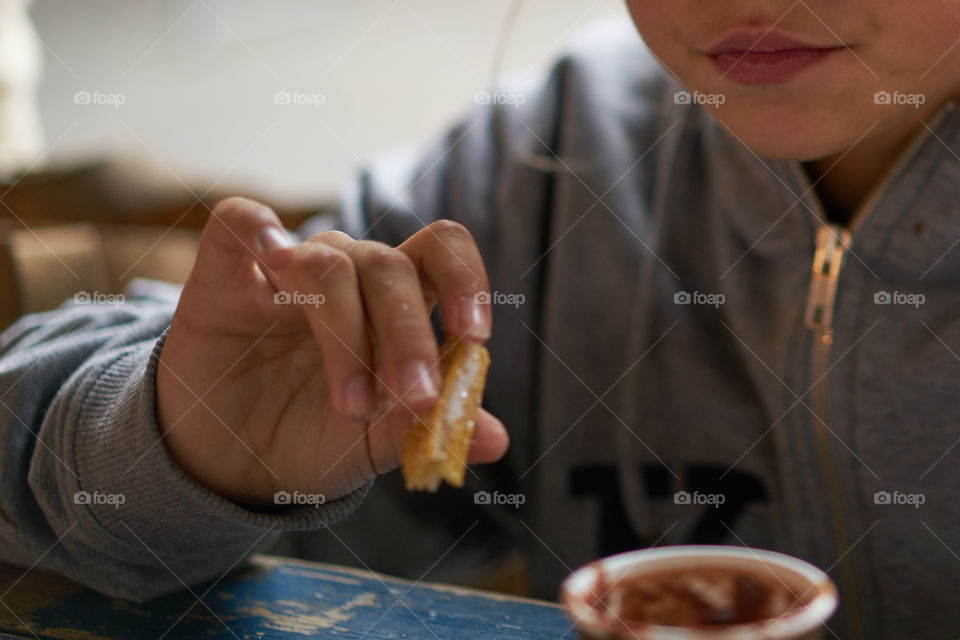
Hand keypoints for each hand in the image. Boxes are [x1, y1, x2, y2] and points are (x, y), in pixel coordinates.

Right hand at [156, 197, 507, 505]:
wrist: (229, 464)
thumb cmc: (312, 439)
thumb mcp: (374, 444)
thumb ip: (426, 428)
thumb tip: (495, 440)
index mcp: (393, 303)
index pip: (439, 254)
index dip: (464, 280)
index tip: (474, 335)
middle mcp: (347, 276)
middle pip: (390, 266)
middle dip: (409, 334)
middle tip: (416, 396)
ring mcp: (285, 272)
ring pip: (329, 264)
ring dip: (349, 334)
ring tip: (351, 407)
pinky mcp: (223, 278)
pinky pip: (240, 223)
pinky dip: (258, 229)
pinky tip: (274, 262)